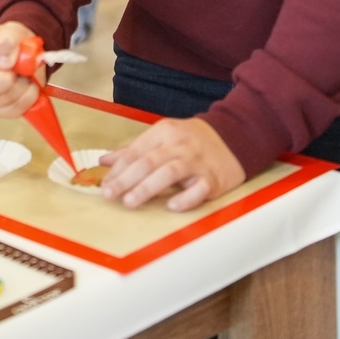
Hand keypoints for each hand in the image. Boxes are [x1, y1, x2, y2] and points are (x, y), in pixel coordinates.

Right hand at [0, 20, 41, 117]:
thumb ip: (9, 39)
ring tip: (27, 75)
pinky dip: (26, 100)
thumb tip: (5, 62)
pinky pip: (9, 111)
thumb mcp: (12, 30)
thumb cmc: (11, 41)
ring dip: (20, 89)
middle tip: (20, 71)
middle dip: (6, 81)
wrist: (23, 55)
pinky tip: (30, 87)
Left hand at [99, 116, 245, 211]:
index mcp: (164, 132)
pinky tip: (172, 207)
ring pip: (169, 172)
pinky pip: (199, 188)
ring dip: (147, 188)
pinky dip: (186, 197)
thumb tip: (105, 161)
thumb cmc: (193, 140)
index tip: (103, 185)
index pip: (135, 151)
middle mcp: (179, 145)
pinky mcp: (214, 178)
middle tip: (109, 195)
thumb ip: (135, 150)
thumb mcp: (163, 136)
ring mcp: (197, 161)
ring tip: (129, 202)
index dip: (117, 170)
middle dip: (125, 179)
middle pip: (148, 161)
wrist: (236, 135)